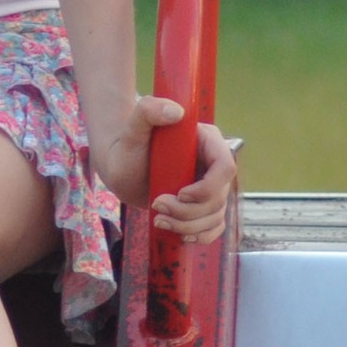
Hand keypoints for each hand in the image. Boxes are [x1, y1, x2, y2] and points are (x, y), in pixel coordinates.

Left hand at [97, 99, 236, 244]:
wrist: (121, 166)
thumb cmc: (126, 144)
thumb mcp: (133, 128)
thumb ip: (148, 110)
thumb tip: (175, 112)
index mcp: (206, 140)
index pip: (225, 167)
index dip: (207, 187)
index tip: (180, 194)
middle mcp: (213, 164)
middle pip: (219, 198)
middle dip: (189, 211)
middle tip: (157, 206)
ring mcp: (210, 186)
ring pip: (215, 216)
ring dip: (187, 226)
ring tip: (158, 220)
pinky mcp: (202, 205)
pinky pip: (214, 226)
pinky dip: (198, 235)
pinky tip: (177, 233)